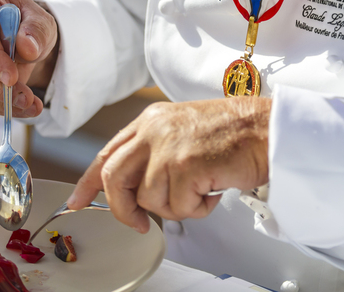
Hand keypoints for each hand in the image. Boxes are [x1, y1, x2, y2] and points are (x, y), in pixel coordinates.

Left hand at [68, 97, 270, 231]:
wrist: (266, 130)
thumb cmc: (234, 133)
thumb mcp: (182, 130)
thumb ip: (155, 150)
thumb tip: (135, 188)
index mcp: (150, 120)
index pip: (107, 153)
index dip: (88, 182)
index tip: (77, 201)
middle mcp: (154, 130)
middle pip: (114, 178)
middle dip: (124, 209)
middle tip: (141, 223)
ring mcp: (168, 147)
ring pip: (150, 199)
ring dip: (178, 206)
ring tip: (201, 189)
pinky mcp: (185, 166)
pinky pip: (179, 207)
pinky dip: (198, 208)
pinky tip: (213, 189)